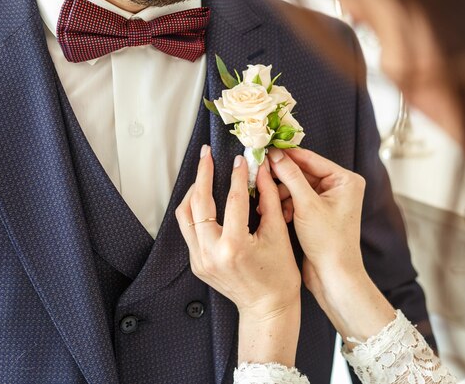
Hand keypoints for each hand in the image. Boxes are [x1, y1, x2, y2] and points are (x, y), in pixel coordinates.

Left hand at [176, 145, 301, 365]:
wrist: (267, 309)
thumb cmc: (279, 276)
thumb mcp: (277, 235)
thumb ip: (267, 198)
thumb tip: (261, 170)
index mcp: (235, 246)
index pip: (233, 199)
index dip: (237, 175)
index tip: (240, 159)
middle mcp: (212, 253)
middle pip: (199, 203)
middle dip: (203, 174)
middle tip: (207, 155)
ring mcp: (200, 260)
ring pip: (186, 216)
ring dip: (193, 192)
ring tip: (203, 174)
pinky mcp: (196, 263)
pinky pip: (188, 230)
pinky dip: (195, 211)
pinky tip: (205, 199)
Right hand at [268, 148, 394, 343]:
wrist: (334, 276)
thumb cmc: (328, 242)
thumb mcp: (306, 205)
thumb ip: (290, 176)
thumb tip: (274, 154)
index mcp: (345, 180)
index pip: (310, 158)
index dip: (285, 155)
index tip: (263, 150)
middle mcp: (340, 187)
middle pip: (303, 172)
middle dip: (281, 178)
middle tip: (259, 176)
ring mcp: (329, 200)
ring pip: (297, 186)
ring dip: (281, 193)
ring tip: (266, 201)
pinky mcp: (319, 213)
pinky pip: (298, 200)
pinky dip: (286, 204)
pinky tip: (276, 212)